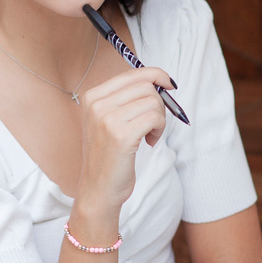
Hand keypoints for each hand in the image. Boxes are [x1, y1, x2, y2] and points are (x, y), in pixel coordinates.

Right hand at [78, 66, 172, 210]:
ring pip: (153, 102)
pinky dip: (159, 130)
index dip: (156, 75)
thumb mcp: (109, 121)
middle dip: (158, 104)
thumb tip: (159, 80)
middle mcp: (97, 104)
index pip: (132, 74)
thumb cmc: (109, 155)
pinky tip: (149, 142)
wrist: (98, 188)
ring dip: (160, 119)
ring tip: (150, 135)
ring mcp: (107, 119)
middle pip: (145, 86)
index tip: (169, 85)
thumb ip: (127, 99)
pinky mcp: (121, 135)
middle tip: (154, 124)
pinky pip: (155, 118)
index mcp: (93, 97)